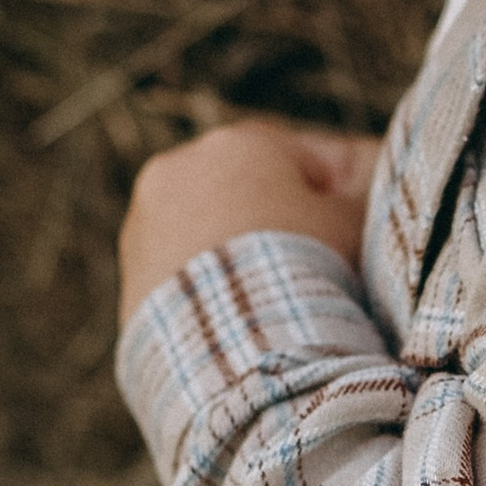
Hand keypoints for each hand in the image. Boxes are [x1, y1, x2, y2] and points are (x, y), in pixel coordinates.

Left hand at [118, 120, 380, 325]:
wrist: (238, 343)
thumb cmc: (303, 268)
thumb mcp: (352, 222)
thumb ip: (356, 197)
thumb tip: (356, 196)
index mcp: (238, 142)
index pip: (299, 158)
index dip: (332, 197)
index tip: (349, 236)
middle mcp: (179, 170)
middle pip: (243, 193)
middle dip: (273, 225)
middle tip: (310, 272)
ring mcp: (144, 224)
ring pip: (206, 235)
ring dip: (235, 259)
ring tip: (270, 304)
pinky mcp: (128, 278)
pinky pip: (181, 279)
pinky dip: (205, 294)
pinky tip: (237, 325)